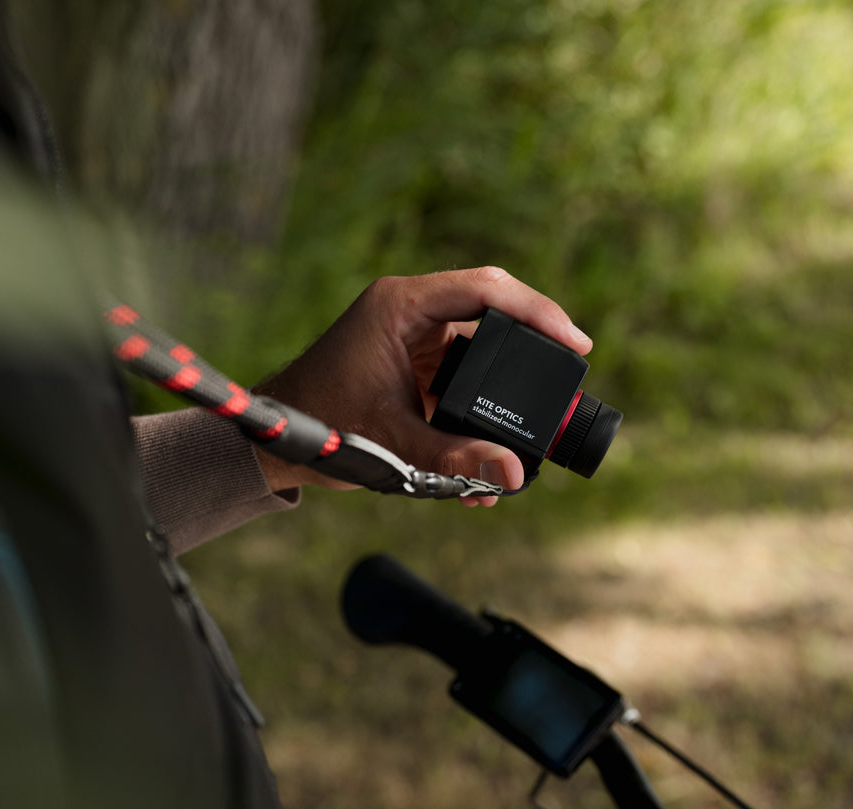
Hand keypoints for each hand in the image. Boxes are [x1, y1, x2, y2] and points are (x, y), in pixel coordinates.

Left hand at [252, 267, 591, 505]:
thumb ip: (455, 457)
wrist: (277, 440)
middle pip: (494, 308)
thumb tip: (514, 475)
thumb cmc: (319, 426)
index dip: (538, 312)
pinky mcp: (418, 360)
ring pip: (484, 342)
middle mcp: (412, 310)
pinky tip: (500, 433)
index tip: (575, 343)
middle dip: (536, 343)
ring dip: (511, 377)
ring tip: (539, 414)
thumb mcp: (393, 443)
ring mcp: (416, 334)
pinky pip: (467, 370)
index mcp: (401, 306)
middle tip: (572, 373)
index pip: (486, 290)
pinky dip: (486, 400)